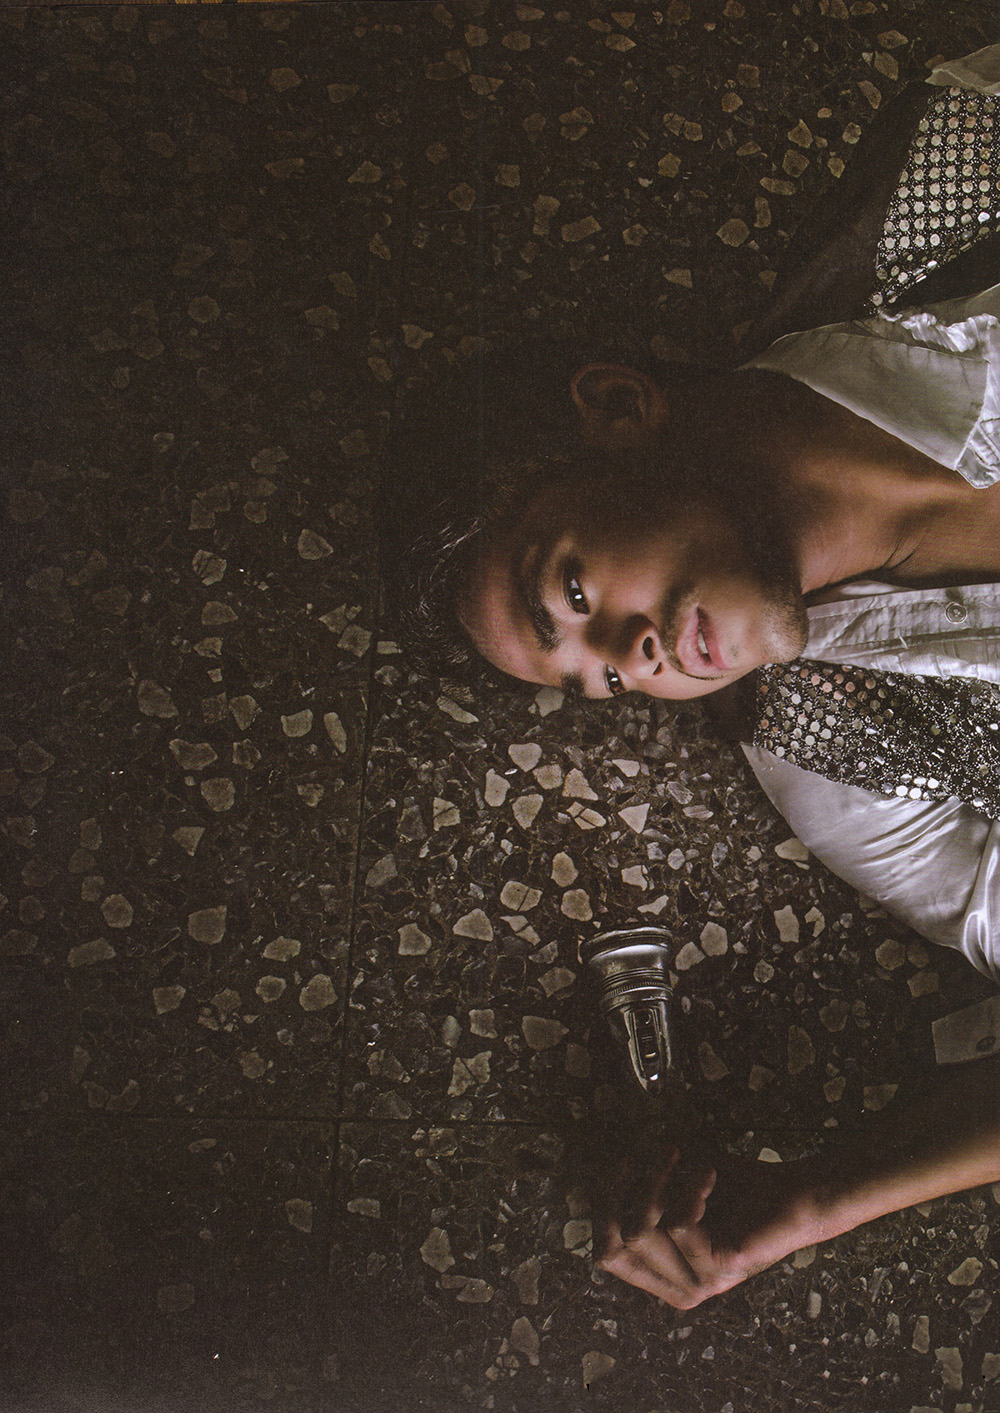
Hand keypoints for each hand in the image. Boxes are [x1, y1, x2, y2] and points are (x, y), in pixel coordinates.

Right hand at [597, 1149, 826, 1308]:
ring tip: (685, 1159)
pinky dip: (691, 1186)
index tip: (623, 1164)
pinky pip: (679, 1223)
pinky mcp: (721, 1269)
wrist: (793, 1195)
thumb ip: (643, 1187)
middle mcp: (680, 1289)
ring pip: (642, 1230)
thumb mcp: (678, 1186)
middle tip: (654, 1157)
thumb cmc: (737, 1189)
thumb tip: (602, 1169)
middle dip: (625, 1190)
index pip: (606, 1255)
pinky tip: (710, 1174)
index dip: (603, 1207)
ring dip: (659, 1179)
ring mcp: (702, 1284)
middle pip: (617, 1243)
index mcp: (666, 1277)